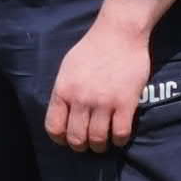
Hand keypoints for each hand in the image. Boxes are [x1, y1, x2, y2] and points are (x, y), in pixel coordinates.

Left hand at [46, 13, 152, 152]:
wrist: (119, 33)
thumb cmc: (92, 48)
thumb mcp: (67, 68)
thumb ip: (63, 92)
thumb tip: (62, 113)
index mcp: (63, 91)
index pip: (54, 127)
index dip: (60, 139)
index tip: (66, 139)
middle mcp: (81, 99)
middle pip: (76, 138)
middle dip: (80, 146)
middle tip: (87, 144)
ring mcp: (104, 102)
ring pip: (98, 139)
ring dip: (99, 146)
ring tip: (102, 143)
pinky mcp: (126, 103)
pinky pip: (120, 133)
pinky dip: (118, 140)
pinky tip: (118, 136)